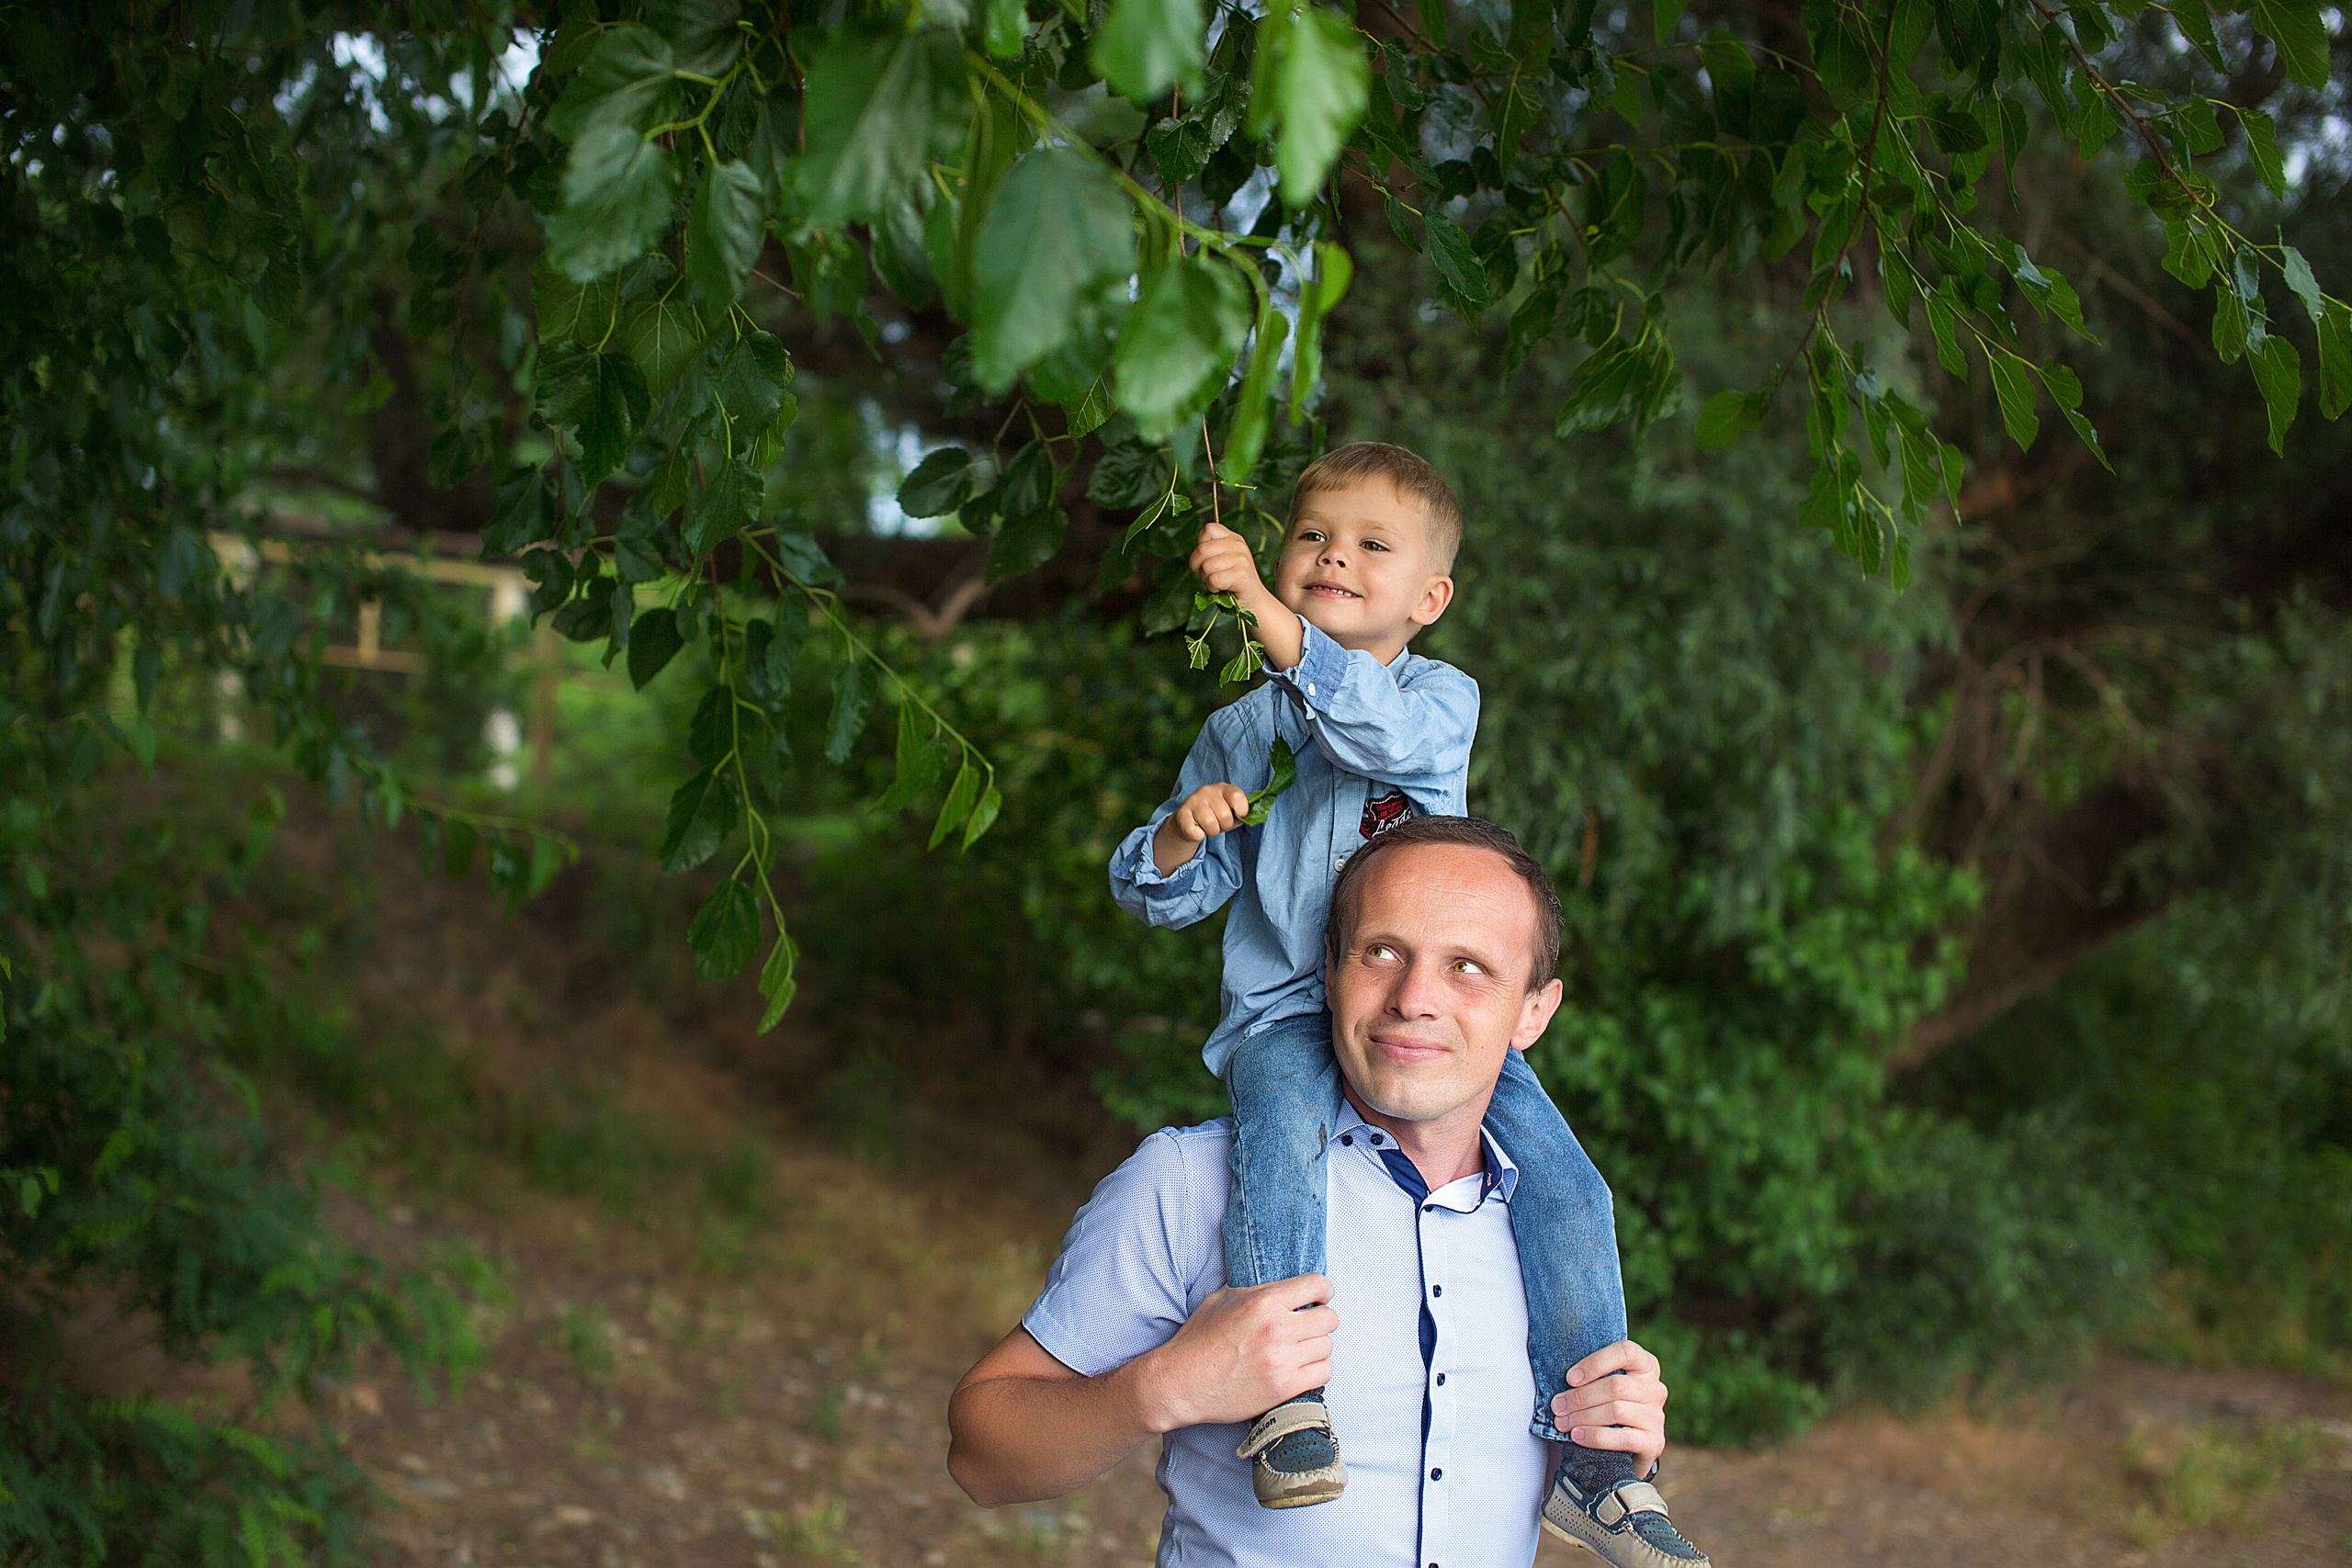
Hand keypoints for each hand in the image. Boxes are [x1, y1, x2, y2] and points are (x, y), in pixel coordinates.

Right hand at [1128, 1275, 1337, 1432]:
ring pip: (1327, 1346)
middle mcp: (1278, 1329)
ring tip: (1300, 1348)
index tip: (1320, 1297)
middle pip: (1329, 1318)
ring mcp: (1282, 1360)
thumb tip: (1281, 1289)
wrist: (1181, 1383)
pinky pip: (1323, 1373)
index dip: (1323, 1290)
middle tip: (1308, 1325)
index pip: (1317, 1285)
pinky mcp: (1283, 1387)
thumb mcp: (1222, 1299)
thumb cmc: (1198, 1341)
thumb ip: (1257, 1291)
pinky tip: (1301, 1367)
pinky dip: (1317, 1369)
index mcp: (1264, 1302)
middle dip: (1321, 1319)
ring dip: (1317, 1346)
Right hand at [1149, 781, 1251, 874]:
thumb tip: (1254, 818)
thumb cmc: (1214, 815)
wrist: (1187, 820)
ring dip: (1212, 832)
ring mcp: (1193, 801)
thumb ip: (1242, 814)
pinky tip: (1197, 830)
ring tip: (1209, 827)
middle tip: (1219, 824)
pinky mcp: (1181, 815)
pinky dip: (1199, 836)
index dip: (1241, 809)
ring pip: (1210, 824)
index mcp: (1223, 788)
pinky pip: (1196, 833)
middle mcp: (1207, 791)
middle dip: (1225, 825)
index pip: (1236, 795)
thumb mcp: (1230, 812)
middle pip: (1224, 815)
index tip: (1239, 814)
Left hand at [1190, 522, 1275, 613]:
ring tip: (1217, 582)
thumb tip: (1196, 555)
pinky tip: (1221, 588)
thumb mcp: (1221, 559)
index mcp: (1232, 538)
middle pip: (1202, 549)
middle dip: (1198, 566)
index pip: (1207, 530)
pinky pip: (1214, 579)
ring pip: (1207, 566)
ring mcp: (1241, 559)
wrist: (1253, 600)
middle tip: (1208, 575)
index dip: (1200, 547)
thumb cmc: (1231, 581)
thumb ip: (1209, 551)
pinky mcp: (1241, 575)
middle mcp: (1238, 545)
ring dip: (1206, 579)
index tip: (1207, 559)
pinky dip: (1213, 587)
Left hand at [1550, 1339, 1668, 1477]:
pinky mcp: (1654, 1441)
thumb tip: (1560, 1375)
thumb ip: (1592, 1375)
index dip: (1595, 1363)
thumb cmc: (1609, 1405)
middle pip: (1615, 1385)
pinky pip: (1622, 1438)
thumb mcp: (1605, 1384)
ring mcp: (1656, 1416)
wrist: (1630, 1446)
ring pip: (1616, 1410)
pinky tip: (1577, 1436)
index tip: (1570, 1378)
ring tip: (1562, 1422)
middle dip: (1580, 1396)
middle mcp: (1655, 1388)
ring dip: (1583, 1417)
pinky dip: (1595, 1436)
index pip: (1625, 1352)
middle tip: (1557, 1406)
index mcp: (1645, 1365)